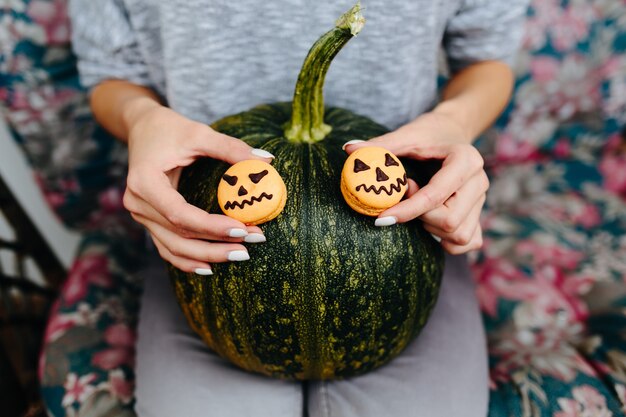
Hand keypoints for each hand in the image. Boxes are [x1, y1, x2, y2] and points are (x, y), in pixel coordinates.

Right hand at [122, 98, 274, 273]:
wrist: (142, 128)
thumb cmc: (169, 129)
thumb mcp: (199, 133)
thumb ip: (231, 148)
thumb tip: (266, 162)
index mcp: (144, 182)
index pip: (180, 214)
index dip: (211, 226)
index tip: (242, 228)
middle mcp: (137, 203)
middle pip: (178, 235)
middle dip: (216, 245)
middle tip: (251, 244)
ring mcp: (141, 215)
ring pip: (173, 247)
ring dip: (207, 256)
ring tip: (240, 254)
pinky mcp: (149, 220)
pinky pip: (167, 247)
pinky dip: (188, 260)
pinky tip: (211, 267)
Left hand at [344, 111, 488, 254]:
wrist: (453, 131)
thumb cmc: (429, 132)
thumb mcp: (406, 135)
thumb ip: (381, 145)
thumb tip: (348, 149)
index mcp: (466, 160)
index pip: (435, 195)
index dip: (407, 210)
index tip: (381, 218)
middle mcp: (479, 182)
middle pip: (449, 221)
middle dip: (420, 217)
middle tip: (404, 199)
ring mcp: (482, 200)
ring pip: (459, 235)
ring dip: (432, 229)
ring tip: (418, 208)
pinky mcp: (479, 214)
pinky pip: (468, 241)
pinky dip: (447, 241)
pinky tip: (430, 224)